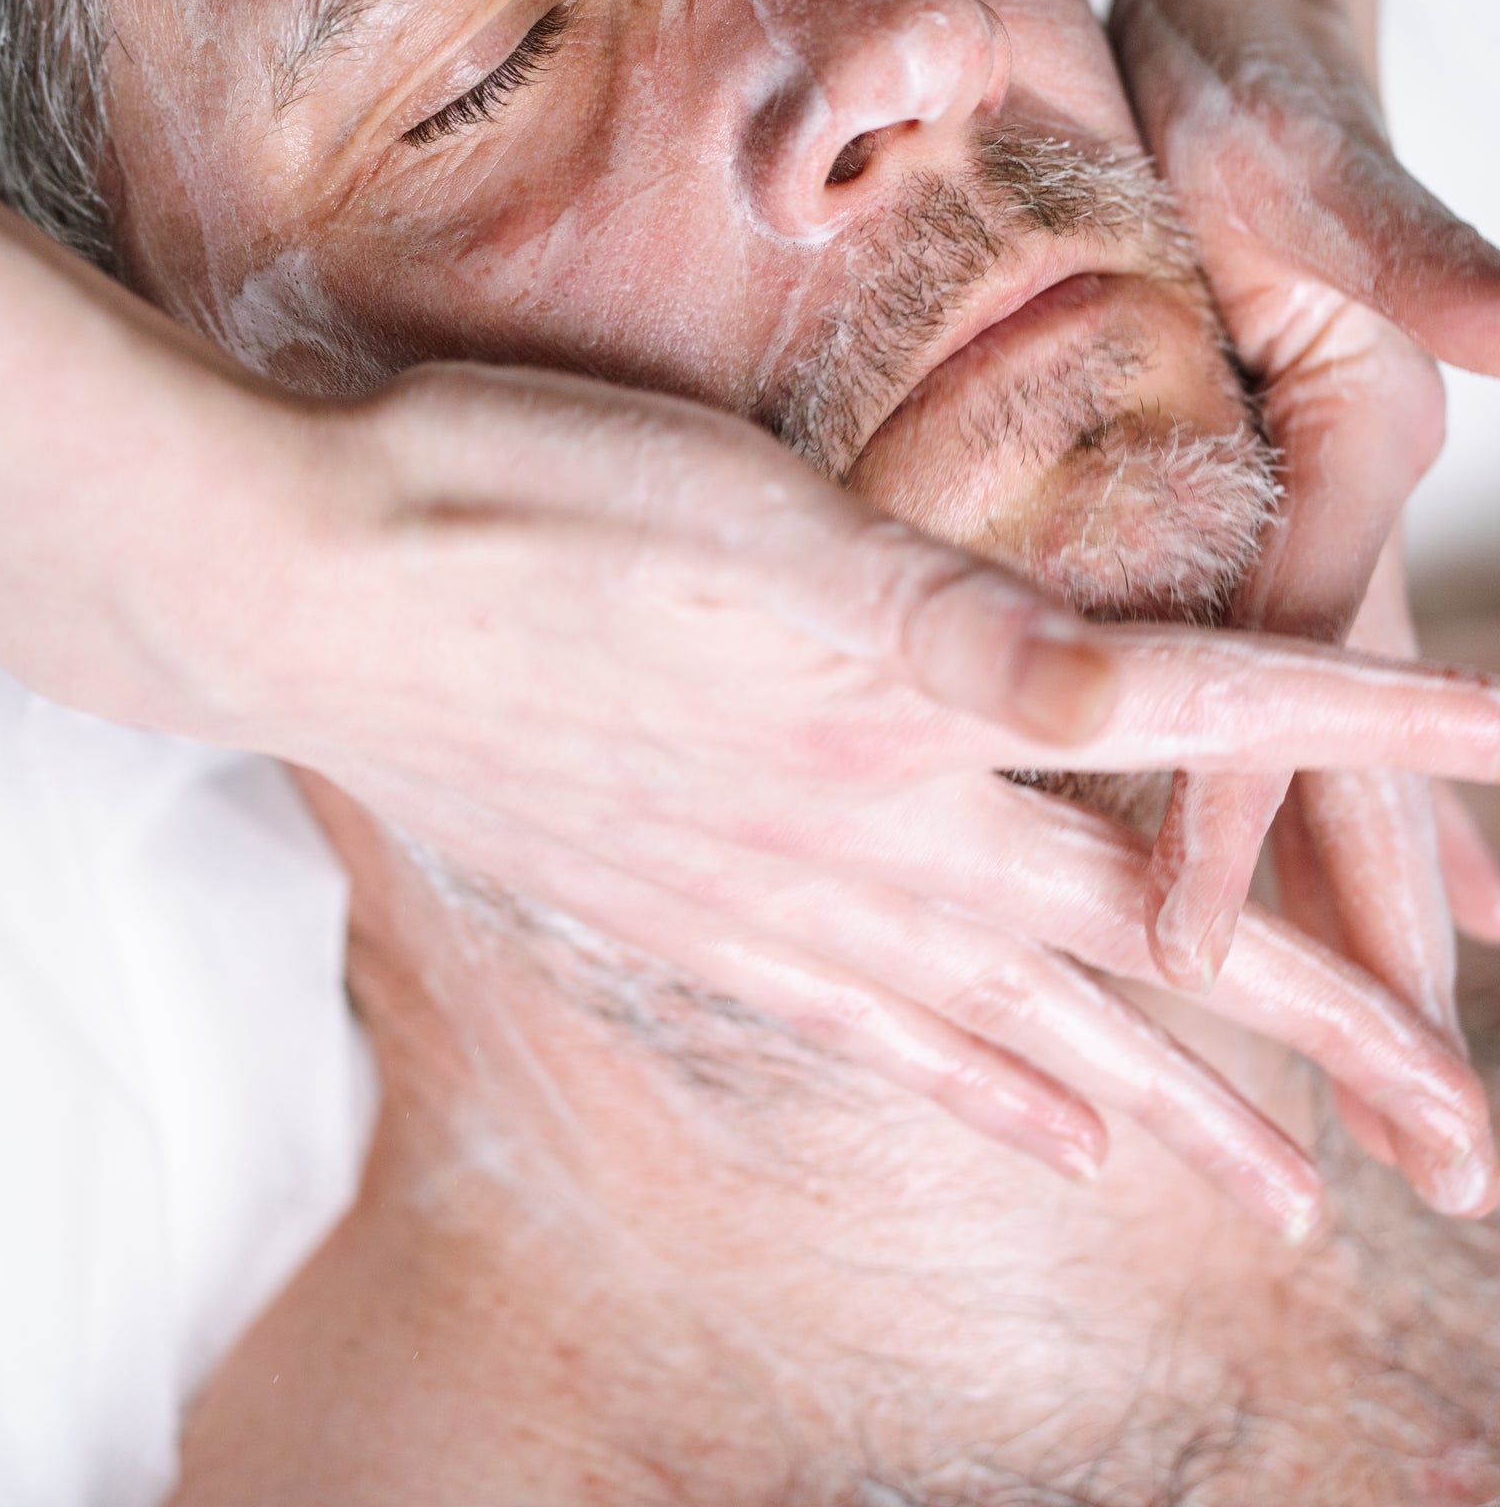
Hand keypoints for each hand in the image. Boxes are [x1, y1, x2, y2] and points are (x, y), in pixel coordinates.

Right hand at [197, 361, 1499, 1231]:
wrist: (312, 586)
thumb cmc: (525, 492)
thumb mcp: (750, 508)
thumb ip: (943, 606)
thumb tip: (1116, 671)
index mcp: (914, 698)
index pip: (1207, 719)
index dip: (1383, 737)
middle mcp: (879, 832)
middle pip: (1157, 956)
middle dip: (1339, 1038)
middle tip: (1474, 1143)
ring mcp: (787, 901)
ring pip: (1035, 1038)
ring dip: (1185, 1121)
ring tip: (1303, 1204)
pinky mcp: (700, 925)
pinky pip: (884, 1047)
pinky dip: (992, 1105)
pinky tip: (1057, 1147)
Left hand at [1113, 0, 1499, 1017]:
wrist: (1245, 14)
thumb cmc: (1273, 74)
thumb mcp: (1328, 163)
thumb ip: (1434, 262)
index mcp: (1352, 457)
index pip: (1280, 671)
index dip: (1226, 810)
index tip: (1175, 948)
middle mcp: (1336, 499)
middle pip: (1349, 753)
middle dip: (1380, 939)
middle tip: (1443, 1152)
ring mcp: (1290, 495)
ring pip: (1311, 731)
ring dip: (1346, 887)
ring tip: (1376, 1047)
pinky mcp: (1231, 470)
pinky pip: (1249, 650)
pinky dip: (1273, 756)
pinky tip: (1260, 834)